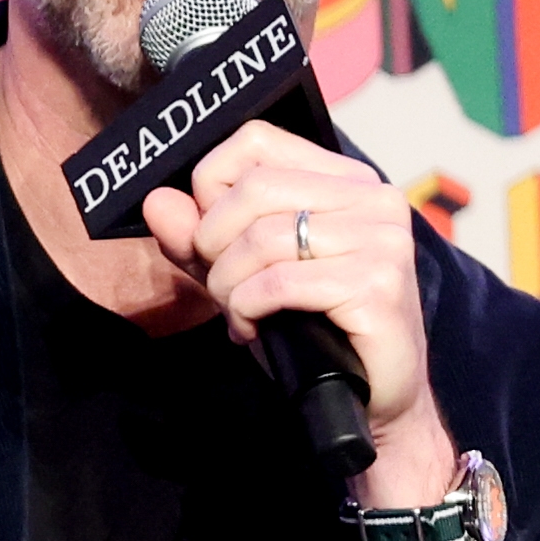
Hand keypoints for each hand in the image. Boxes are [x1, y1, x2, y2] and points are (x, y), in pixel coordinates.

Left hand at [141, 126, 455, 503]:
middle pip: (251, 190)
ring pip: (259, 240)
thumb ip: (197, 237)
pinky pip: (277, 283)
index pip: (255, 141)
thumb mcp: (242, 275)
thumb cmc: (310, 329)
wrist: (372, 398)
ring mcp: (382, 240)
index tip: (209, 236)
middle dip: (213, 244)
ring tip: (240, 313)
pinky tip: (254, 330)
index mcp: (345, 181)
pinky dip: (247, 310)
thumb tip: (157, 201)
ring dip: (227, 286)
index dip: (210, 185)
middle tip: (221, 288)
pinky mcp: (378, 284)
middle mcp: (372, 199)